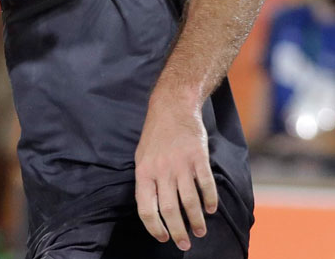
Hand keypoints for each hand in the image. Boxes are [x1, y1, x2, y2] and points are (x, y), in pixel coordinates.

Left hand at [134, 98, 217, 251]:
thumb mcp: (142, 158)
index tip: (163, 238)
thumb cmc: (155, 136)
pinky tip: (210, 209)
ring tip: (200, 231)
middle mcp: (161, 170)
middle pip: (170, 209)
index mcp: (143, 172)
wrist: (172, 108)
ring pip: (190, 201)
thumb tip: (154, 211)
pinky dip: (210, 200)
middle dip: (178, 231)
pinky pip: (206, 185)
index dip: (154, 227)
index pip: (146, 208)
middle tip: (184, 244)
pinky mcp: (198, 158)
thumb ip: (147, 182)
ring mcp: (180, 164)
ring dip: (196, 220)